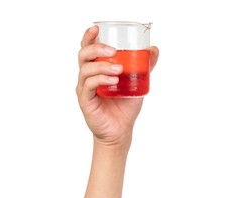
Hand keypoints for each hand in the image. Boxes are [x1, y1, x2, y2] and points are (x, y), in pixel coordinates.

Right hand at [76, 25, 158, 146]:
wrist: (121, 130)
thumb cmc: (125, 106)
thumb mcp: (137, 83)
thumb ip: (144, 67)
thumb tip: (154, 49)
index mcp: (96, 69)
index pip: (88, 49)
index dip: (89, 37)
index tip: (97, 28)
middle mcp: (87, 77)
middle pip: (83, 55)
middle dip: (96, 48)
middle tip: (113, 50)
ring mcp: (84, 88)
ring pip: (86, 69)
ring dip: (102, 65)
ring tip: (119, 69)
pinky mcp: (85, 100)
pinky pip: (89, 85)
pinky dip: (101, 80)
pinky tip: (114, 81)